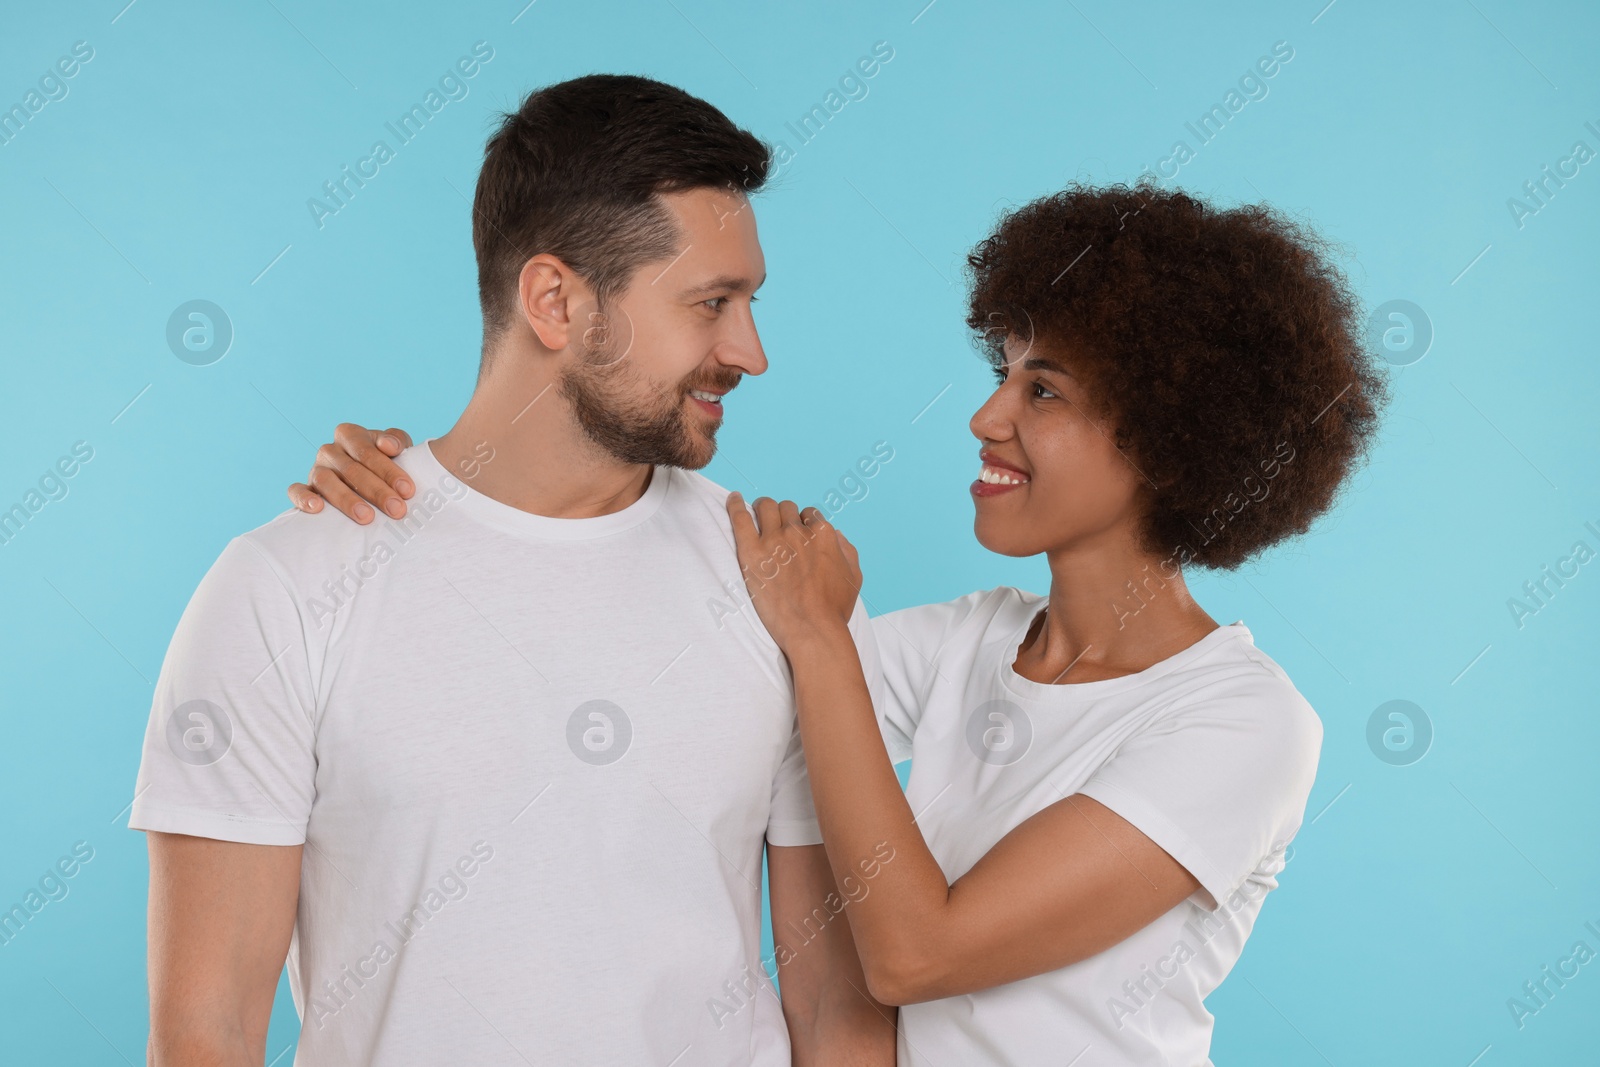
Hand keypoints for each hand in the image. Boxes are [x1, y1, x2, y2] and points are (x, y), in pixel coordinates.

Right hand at [287, 424, 414, 523]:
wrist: (370, 481)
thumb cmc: (385, 464)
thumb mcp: (397, 448)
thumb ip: (397, 441)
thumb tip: (388, 445)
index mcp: (350, 435)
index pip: (367, 451)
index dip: (388, 470)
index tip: (407, 490)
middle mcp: (330, 450)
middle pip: (351, 469)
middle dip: (377, 491)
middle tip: (397, 509)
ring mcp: (316, 469)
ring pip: (326, 481)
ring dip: (347, 500)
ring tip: (367, 517)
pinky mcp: (304, 489)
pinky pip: (296, 491)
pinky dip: (304, 499)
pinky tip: (318, 509)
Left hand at [725, 492, 862, 651]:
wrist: (812, 628)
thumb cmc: (834, 608)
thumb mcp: (854, 576)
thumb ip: (847, 549)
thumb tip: (836, 535)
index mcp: (823, 534)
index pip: (810, 514)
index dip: (804, 523)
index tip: (798, 534)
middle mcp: (798, 531)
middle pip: (787, 508)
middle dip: (784, 515)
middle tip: (777, 526)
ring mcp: (773, 540)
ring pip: (766, 507)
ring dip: (763, 508)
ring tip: (758, 514)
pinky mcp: (751, 552)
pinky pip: (739, 518)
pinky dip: (734, 504)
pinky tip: (733, 498)